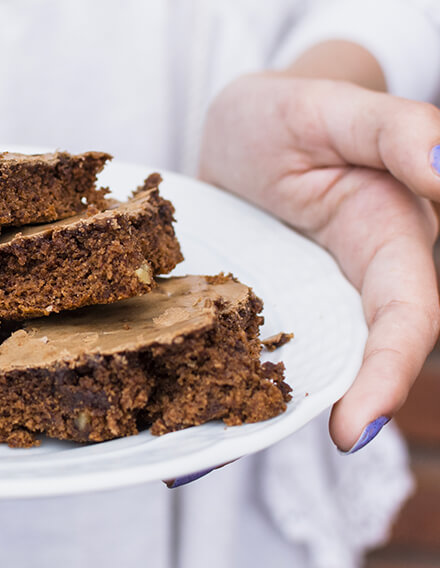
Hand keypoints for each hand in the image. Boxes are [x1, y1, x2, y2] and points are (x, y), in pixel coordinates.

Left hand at [199, 72, 439, 451]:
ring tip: (184, 460)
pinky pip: (240, 350)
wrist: (246, 123)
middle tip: (233, 454)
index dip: (385, 376)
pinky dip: (212, 383)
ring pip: (289, 367)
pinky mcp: (253, 307)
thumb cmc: (298, 110)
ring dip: (248, 413)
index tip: (351, 431)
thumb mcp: (339, 108)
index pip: (404, 320)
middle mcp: (349, 287)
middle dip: (301, 417)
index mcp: (390, 244)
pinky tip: (164, 420)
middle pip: (345, 363)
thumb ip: (397, 133)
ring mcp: (298, 302)